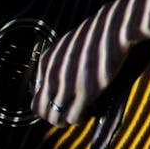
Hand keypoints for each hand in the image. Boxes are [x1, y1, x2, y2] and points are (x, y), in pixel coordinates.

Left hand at [30, 6, 129, 125]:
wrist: (114, 28)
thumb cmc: (95, 35)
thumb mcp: (67, 45)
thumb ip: (57, 62)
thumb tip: (57, 79)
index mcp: (46, 62)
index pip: (35, 93)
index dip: (48, 100)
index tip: (62, 99)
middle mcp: (51, 75)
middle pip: (40, 109)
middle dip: (53, 114)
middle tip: (69, 111)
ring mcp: (66, 85)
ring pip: (54, 118)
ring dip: (66, 120)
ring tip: (80, 112)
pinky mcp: (84, 92)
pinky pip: (73, 118)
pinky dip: (80, 119)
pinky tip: (90, 110)